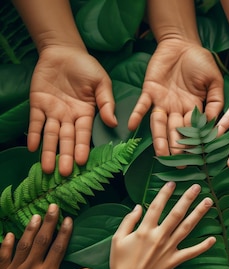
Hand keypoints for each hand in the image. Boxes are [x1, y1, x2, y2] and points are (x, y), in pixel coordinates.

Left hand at [28, 46, 116, 176]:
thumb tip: (114, 123)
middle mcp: (69, 116)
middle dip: (65, 156)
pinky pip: (35, 122)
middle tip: (64, 173)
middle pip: (67, 139)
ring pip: (51, 135)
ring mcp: (53, 111)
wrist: (64, 52)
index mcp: (86, 113)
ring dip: (49, 151)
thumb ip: (106, 102)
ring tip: (47, 169)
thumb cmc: (86, 67)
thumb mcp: (102, 82)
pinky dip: (33, 134)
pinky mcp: (38, 104)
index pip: (83, 134)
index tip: (82, 162)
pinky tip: (32, 147)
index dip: (82, 147)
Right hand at [108, 182, 215, 268]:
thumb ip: (128, 221)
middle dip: (187, 199)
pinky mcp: (174, 261)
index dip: (164, 194)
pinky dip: (203, 246)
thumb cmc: (120, 262)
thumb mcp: (118, 239)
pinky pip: (191, 252)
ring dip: (198, 214)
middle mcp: (159, 237)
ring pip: (186, 228)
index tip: (172, 183)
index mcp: (145, 230)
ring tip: (208, 202)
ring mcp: (168, 249)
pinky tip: (213, 238)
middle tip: (197, 187)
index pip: (156, 207)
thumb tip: (138, 207)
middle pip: (176, 214)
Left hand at [129, 39, 223, 155]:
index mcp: (194, 108)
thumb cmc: (200, 62)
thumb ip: (216, 101)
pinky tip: (132, 126)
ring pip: (159, 124)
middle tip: (178, 164)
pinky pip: (142, 105)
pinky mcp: (149, 91)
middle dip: (177, 147)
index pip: (193, 129)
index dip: (194, 142)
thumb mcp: (214, 81)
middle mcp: (177, 109)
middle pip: (175, 131)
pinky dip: (137, 115)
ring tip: (160, 153)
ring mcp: (162, 101)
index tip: (196, 157)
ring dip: (159, 138)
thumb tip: (214, 122)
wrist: (182, 43)